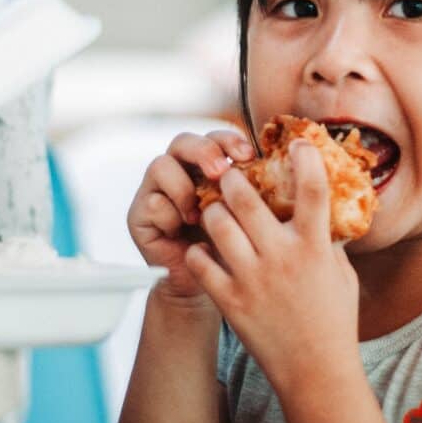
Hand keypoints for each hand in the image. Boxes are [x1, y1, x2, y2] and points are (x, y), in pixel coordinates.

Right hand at [127, 130, 253, 302]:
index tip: (249, 155)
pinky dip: (170, 216)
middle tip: (221, 172)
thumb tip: (282, 170)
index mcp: (205, 166)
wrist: (203, 285)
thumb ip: (253, 190)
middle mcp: (179, 172)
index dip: (229, 140)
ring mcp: (155, 191)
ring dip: (183, 187)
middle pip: (182, 141)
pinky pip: (151, 203)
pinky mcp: (139, 214)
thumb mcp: (246, 215)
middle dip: (204, 152)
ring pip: (160, 166)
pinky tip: (182, 231)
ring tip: (198, 212)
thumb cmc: (228, 246)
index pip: (214, 138)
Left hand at [185, 139, 360, 390]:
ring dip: (213, 212)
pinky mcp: (230, 301)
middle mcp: (281, 257)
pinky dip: (198, 252)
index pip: (312, 190)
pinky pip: (200, 262)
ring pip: (216, 225)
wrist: (315, 371)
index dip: (305, 158)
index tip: (298, 142)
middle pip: (246, 199)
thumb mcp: (341, 274)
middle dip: (233, 179)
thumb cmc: (334, 321)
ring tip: (214, 211)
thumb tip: (329, 212)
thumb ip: (331, 241)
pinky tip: (205, 251)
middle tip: (230, 176)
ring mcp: (252, 279)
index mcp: (315, 247)